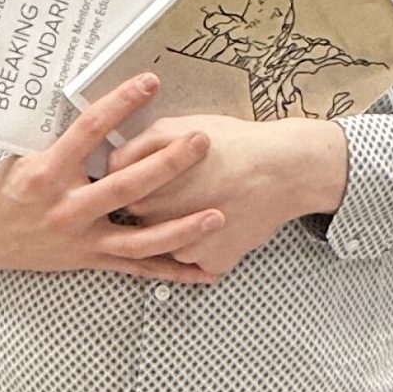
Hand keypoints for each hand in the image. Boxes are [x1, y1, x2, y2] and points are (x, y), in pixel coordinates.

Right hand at [0, 73, 225, 280]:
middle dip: (168, 163)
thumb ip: (62, 138)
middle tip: (201, 142)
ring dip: (182, 228)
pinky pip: (136, 268)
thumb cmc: (4, 187)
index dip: (121, 104)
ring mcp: (81, 238)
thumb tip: (103, 104)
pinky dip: (171, 270)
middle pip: (126, 185)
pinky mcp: (89, 260)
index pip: (90, 131)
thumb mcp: (22, 155)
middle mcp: (66, 208)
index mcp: (46, 172)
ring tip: (218, 215)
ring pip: (140, 238)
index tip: (150, 82)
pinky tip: (203, 269)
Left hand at [102, 115, 347, 280]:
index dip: (133, 184)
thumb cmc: (231, 143)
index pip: (117, 197)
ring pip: (169, 243)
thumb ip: (133, 149)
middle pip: (143, 222)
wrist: (284, 168)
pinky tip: (225, 220)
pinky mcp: (211, 263)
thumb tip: (109, 165)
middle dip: (157, 206)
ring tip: (209, 200)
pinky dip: (207, 244)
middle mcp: (159, 226)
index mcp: (143, 192)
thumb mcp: (174, 129)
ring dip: (179, 229)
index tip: (149, 178)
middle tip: (188, 187)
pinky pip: (199, 258)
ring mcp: (186, 249)